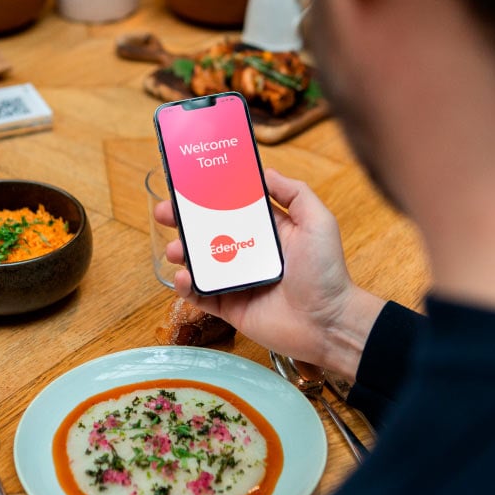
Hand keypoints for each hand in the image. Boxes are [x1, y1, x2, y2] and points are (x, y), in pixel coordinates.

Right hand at [154, 169, 385, 380]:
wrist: (328, 323)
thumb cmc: (326, 272)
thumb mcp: (317, 222)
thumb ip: (294, 193)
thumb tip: (265, 171)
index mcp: (266, 231)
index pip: (232, 208)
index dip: (210, 196)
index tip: (189, 185)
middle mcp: (249, 253)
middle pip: (208, 232)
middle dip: (184, 221)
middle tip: (165, 213)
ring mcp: (237, 281)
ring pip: (200, 263)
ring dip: (182, 253)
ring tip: (176, 250)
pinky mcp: (230, 307)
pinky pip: (201, 295)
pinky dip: (187, 286)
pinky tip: (184, 277)